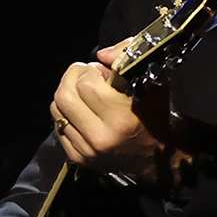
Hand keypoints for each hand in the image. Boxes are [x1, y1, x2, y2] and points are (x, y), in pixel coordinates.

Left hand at [49, 40, 167, 179]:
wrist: (159, 161)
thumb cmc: (158, 118)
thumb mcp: (153, 85)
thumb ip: (128, 60)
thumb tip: (101, 55)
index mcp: (121, 118)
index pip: (86, 83)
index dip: (90, 70)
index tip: (101, 71)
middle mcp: (101, 137)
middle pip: (64, 96)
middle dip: (71, 77)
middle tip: (84, 75)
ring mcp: (87, 150)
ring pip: (57, 111)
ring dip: (66, 94)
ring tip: (82, 92)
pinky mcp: (79, 159)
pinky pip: (58, 127)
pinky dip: (66, 114)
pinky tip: (81, 111)